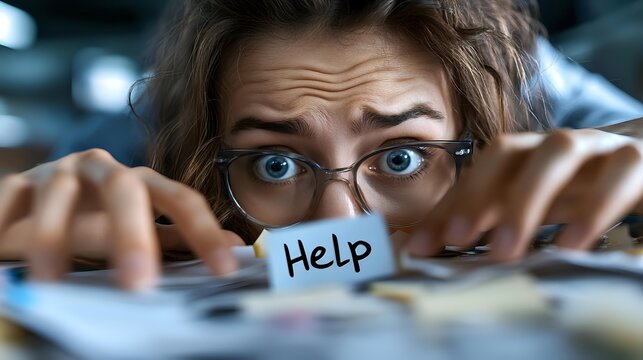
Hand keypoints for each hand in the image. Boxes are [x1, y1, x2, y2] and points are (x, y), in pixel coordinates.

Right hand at [0, 149, 242, 289]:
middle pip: (123, 188)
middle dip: (131, 234)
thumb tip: (234, 246)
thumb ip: (176, 236)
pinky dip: (2, 225)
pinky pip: (7, 199)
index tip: (224, 268)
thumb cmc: (95, 215)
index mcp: (139, 181)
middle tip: (138, 282)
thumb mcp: (136, 225)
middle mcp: (101, 170)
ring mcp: (58, 173)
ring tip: (50, 279)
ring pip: (59, 195)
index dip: (203, 231)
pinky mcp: (16, 184)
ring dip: (53, 237)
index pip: (179, 199)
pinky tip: (0, 249)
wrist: (40, 196)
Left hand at [408, 129, 642, 259]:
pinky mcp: (640, 161)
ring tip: (503, 251)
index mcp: (529, 153)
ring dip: (526, 201)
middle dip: (478, 194)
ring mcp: (599, 146)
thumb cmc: (588, 189)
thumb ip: (494, 219)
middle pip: (510, 152)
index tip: (422, 246)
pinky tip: (571, 245)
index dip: (450, 203)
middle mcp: (558, 144)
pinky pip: (619, 173)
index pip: (478, 171)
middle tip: (457, 240)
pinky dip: (593, 208)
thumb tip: (431, 246)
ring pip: (558, 153)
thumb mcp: (540, 206)